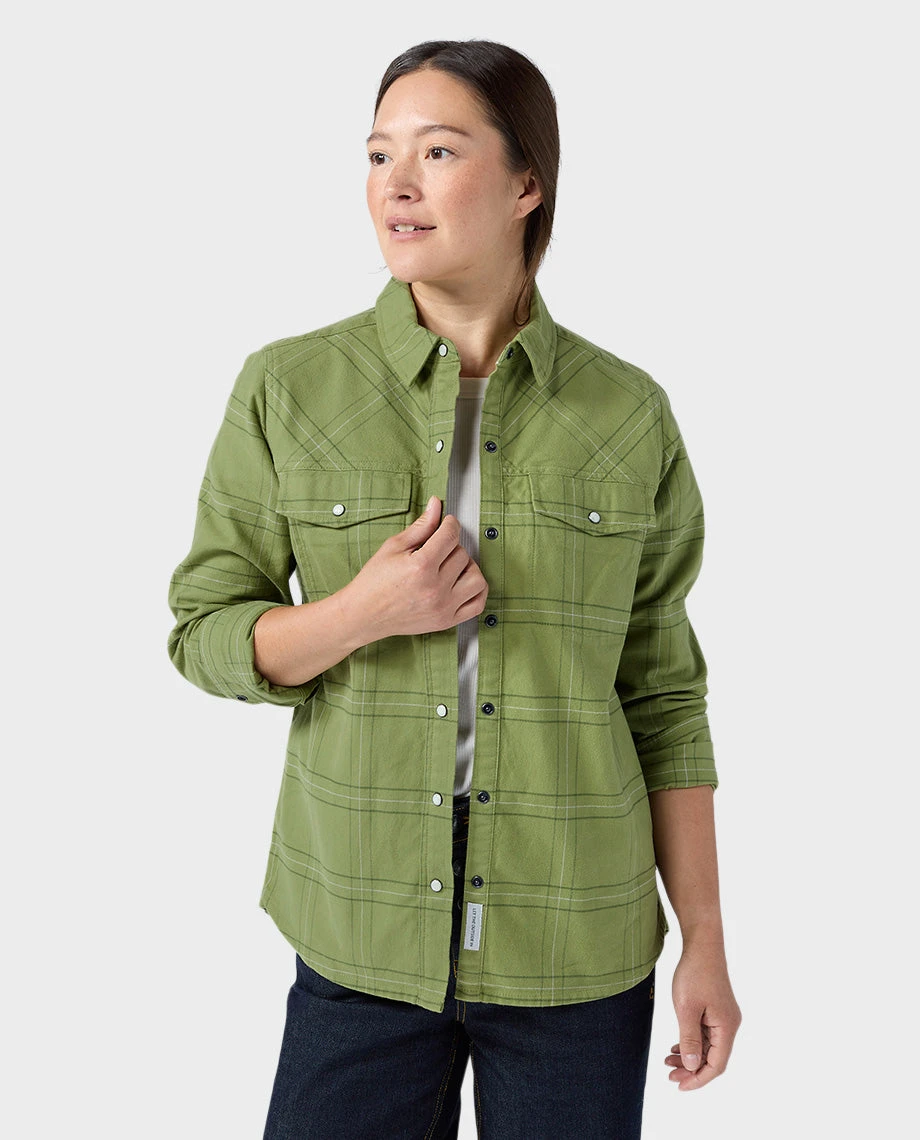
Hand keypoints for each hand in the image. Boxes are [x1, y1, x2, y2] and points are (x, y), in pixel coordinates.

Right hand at [343, 495, 488, 638]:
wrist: (364, 614)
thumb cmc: (375, 581)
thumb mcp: (393, 547)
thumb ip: (420, 527)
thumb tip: (437, 504)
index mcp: (420, 566)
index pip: (450, 535)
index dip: (450, 524)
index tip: (446, 524)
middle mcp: (435, 588)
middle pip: (462, 555)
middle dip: (452, 546)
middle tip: (438, 549)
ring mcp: (443, 607)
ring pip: (476, 578)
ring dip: (468, 568)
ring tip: (451, 566)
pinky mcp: (446, 621)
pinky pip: (477, 604)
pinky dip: (476, 591)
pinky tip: (463, 583)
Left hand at [664, 943, 740, 1089]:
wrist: (702, 945)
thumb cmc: (694, 974)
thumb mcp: (687, 1008)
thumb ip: (690, 1039)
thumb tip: (692, 1067)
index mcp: (727, 1027)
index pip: (716, 1065)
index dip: (698, 1079)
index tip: (679, 1085)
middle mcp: (729, 1025)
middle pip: (713, 1058)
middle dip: (692, 1069)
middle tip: (669, 1074)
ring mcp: (724, 1017)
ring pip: (708, 1046)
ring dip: (690, 1056)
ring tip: (667, 1060)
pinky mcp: (716, 1010)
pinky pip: (706, 1034)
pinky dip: (692, 1042)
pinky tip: (676, 1046)